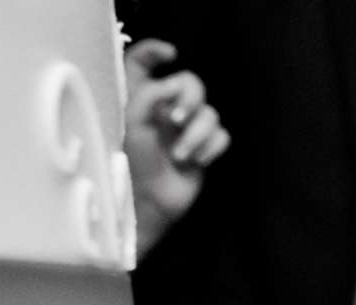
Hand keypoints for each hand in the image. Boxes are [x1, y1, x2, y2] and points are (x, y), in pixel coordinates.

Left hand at [123, 39, 230, 249]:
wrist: (150, 202)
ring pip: (210, 113)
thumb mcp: (134, 122)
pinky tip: (197, 162)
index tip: (170, 54)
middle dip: (190, 98)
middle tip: (177, 120)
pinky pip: (222, 136)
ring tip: (181, 156)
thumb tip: (175, 84)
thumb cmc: (133, 163)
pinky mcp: (205, 149)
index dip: (154, 51)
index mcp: (141, 99)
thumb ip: (152, 94)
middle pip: (191, 82)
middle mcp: (165, 109)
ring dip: (197, 135)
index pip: (142, 62)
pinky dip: (211, 148)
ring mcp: (187, 130)